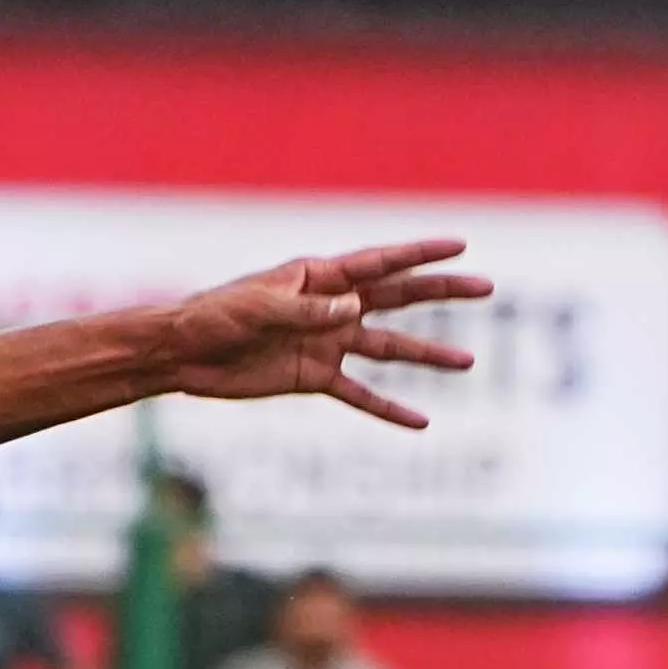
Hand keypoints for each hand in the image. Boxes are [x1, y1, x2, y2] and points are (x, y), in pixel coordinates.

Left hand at [156, 241, 489, 430]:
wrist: (182, 355)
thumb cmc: (214, 317)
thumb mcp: (260, 310)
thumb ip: (308, 311)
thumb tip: (356, 309)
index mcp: (317, 277)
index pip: (379, 263)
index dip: (419, 254)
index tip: (460, 247)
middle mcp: (329, 306)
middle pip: (397, 298)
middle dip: (440, 293)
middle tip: (485, 288)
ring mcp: (325, 342)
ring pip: (388, 348)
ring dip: (427, 356)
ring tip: (467, 362)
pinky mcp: (312, 377)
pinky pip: (359, 394)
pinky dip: (388, 408)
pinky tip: (420, 421)